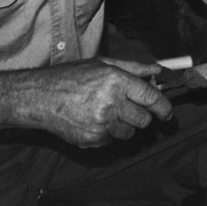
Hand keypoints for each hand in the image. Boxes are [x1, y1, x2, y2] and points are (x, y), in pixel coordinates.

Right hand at [20, 59, 172, 147]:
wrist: (39, 97)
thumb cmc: (71, 77)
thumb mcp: (102, 64)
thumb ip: (133, 68)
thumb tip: (157, 71)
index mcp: (116, 81)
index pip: (151, 98)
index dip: (163, 107)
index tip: (167, 113)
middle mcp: (111, 102)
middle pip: (143, 119)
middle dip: (142, 116)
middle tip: (131, 110)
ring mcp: (101, 123)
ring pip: (129, 133)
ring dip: (124, 126)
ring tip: (106, 113)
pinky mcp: (92, 139)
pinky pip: (111, 140)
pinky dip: (107, 134)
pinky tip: (92, 120)